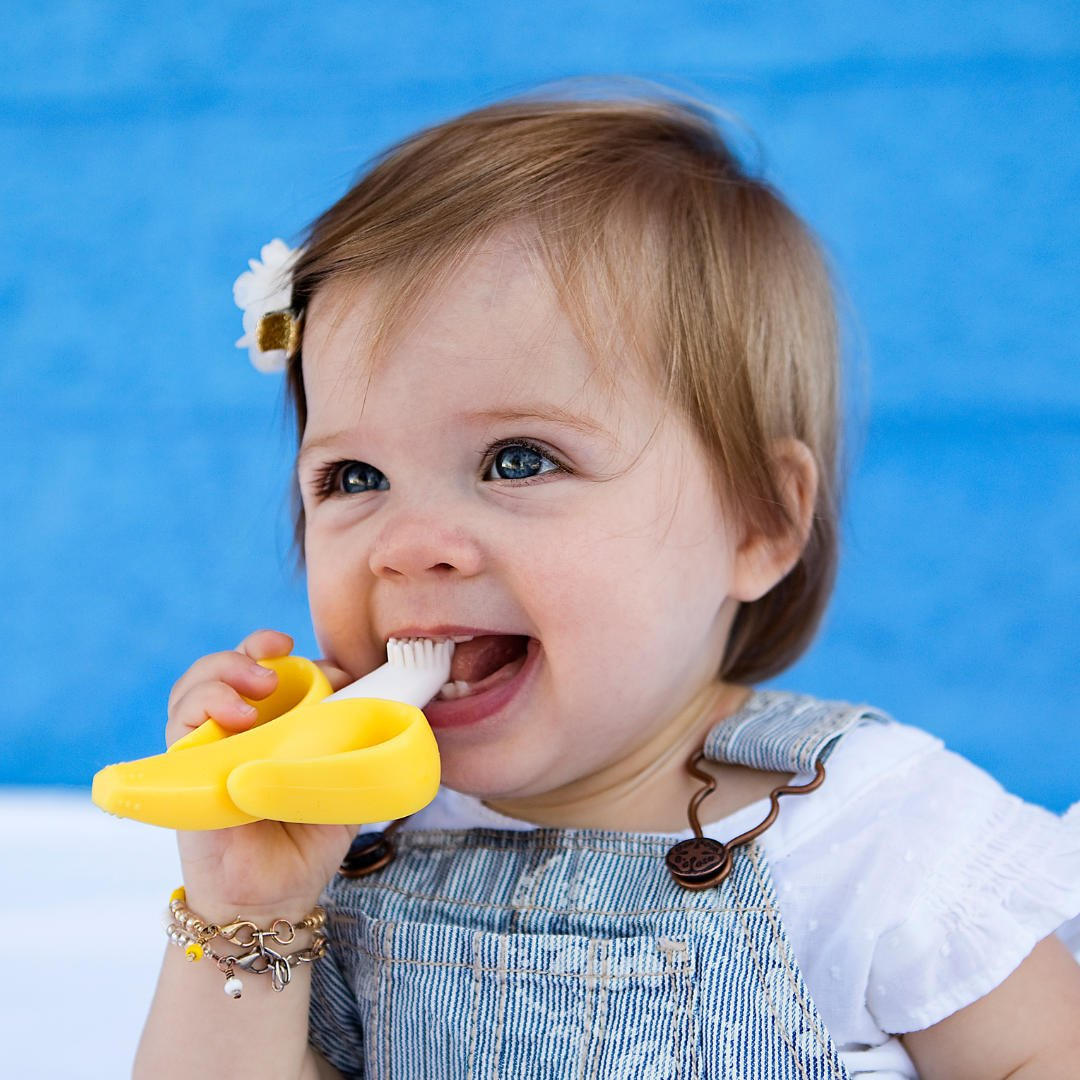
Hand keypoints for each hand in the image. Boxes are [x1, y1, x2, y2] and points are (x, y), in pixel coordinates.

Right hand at [167, 629, 358, 921]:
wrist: (275, 897)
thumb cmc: (308, 837)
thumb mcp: (344, 777)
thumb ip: (354, 735)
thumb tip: (371, 690)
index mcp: (272, 723)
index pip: (264, 667)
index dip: (276, 650)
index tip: (301, 650)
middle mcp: (234, 730)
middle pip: (226, 666)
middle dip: (249, 650)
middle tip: (277, 658)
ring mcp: (206, 748)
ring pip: (196, 686)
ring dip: (224, 673)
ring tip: (259, 687)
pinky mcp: (183, 772)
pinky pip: (178, 724)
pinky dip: (202, 707)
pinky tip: (235, 717)